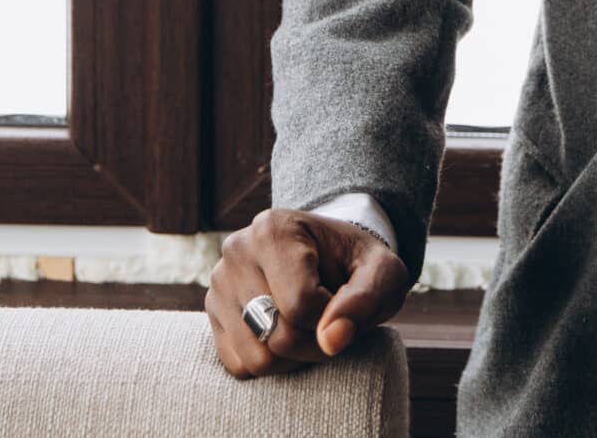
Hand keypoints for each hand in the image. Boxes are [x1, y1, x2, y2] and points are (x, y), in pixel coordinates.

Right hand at [208, 207, 412, 378]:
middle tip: (330, 321)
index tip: (343, 302)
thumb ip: (367, 299)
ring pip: (258, 359)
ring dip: (294, 358)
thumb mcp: (383, 272)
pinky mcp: (213, 316)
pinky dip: (270, 362)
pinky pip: (240, 367)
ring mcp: (219, 285)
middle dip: (316, 343)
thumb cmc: (358, 264)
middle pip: (278, 336)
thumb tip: (332, 341)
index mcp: (273, 229)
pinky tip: (285, 333)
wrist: (331, 257)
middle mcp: (236, 251)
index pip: (300, 305)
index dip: (332, 319)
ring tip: (309, 326)